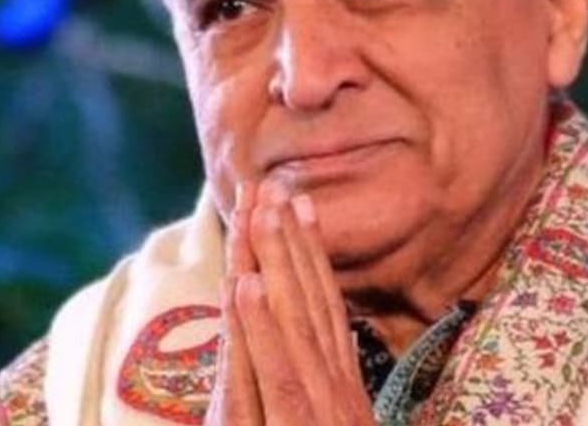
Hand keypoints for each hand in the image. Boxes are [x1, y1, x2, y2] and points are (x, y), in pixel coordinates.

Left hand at [205, 180, 375, 425]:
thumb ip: (327, 390)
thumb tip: (328, 349)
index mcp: (342, 386)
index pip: (325, 306)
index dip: (312, 253)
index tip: (302, 203)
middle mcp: (335, 386)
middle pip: (310, 300)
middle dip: (292, 239)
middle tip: (276, 184)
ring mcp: (317, 406)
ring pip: (294, 322)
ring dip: (278, 264)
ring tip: (260, 214)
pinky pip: (277, 372)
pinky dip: (261, 328)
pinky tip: (246, 285)